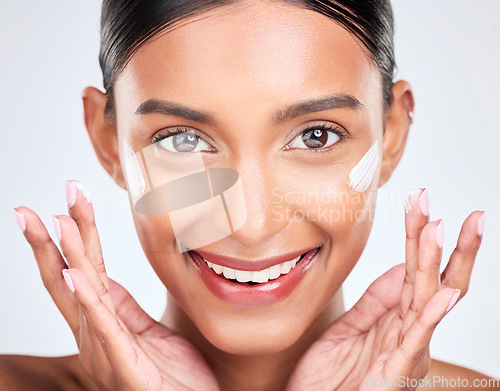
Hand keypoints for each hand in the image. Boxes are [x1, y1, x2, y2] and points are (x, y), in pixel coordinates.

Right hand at [14, 181, 218, 390]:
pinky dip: (87, 300)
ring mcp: (105, 350)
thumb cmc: (170, 376)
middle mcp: (96, 334)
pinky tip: (73, 275)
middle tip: (31, 205)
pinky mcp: (123, 366)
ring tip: (56, 222)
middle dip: (54, 238)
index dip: (76, 234)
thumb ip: (122, 308)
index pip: (85, 269)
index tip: (70, 198)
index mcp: (104, 322)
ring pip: (81, 294)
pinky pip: (104, 327)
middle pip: (70, 276)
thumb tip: (103, 279)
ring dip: (68, 255)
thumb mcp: (145, 332)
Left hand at [286, 189, 484, 390]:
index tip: (421, 202)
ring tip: (440, 229)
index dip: (419, 236)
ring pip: (426, 301)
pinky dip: (432, 315)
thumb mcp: (347, 330)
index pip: (412, 270)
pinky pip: (415, 341)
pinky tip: (444, 291)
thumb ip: (375, 301)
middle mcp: (407, 334)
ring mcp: (405, 353)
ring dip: (434, 264)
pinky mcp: (395, 373)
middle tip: (467, 211)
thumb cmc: (328, 378)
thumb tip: (403, 266)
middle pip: (430, 280)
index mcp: (394, 321)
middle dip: (445, 245)